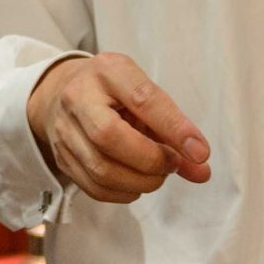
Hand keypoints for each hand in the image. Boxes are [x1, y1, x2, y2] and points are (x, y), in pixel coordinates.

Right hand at [26, 53, 211, 203]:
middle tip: (173, 164)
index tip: (201, 152)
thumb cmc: (114, 92)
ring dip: (141, 181)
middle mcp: (77, 98)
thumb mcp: (144, 92)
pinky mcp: (61, 158)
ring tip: (158, 174)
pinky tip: (137, 182)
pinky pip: (94, 188)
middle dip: (151, 160)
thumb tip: (202, 169)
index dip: (174, 128)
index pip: (142, 99)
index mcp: (106, 71)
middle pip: (109, 136)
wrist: (65, 93)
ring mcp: (64, 130)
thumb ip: (173, 129)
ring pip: (101, 169)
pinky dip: (124, 193)